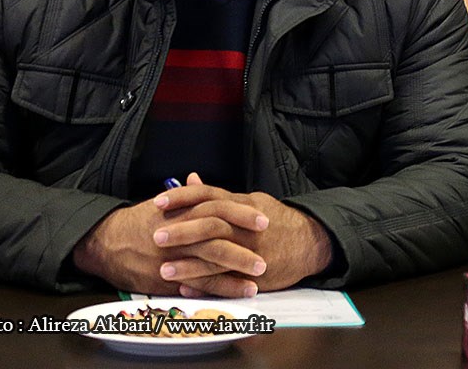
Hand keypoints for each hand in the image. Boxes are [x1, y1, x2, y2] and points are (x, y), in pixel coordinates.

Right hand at [72, 181, 270, 296]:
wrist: (106, 243)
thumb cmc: (138, 222)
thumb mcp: (163, 205)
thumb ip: (186, 196)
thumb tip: (199, 180)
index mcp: (182, 211)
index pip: (218, 208)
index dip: (242, 213)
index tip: (264, 218)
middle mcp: (179, 233)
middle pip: (218, 236)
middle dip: (245, 243)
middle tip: (268, 247)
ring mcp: (173, 257)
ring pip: (210, 261)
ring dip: (237, 268)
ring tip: (260, 273)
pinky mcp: (167, 279)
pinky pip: (198, 284)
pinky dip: (221, 288)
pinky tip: (239, 291)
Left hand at [153, 173, 333, 296]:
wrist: (310, 242)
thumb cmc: (277, 221)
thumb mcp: (250, 201)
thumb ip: (218, 195)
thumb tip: (191, 178)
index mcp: (243, 204)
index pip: (209, 195)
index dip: (183, 197)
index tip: (159, 202)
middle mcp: (246, 225)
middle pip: (211, 223)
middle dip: (182, 230)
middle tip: (157, 236)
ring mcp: (252, 249)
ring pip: (217, 255)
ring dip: (189, 264)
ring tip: (164, 269)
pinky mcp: (255, 273)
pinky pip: (227, 280)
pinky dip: (205, 285)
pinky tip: (186, 287)